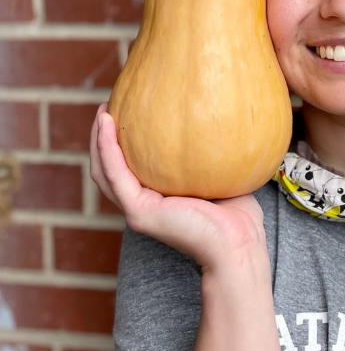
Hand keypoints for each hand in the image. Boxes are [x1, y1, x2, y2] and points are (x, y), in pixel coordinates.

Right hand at [89, 103, 267, 269]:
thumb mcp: (220, 172)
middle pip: (109, 169)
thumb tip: (222, 116)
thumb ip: (211, 151)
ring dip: (98, 140)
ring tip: (102, 111)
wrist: (239, 242)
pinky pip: (115, 176)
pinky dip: (107, 149)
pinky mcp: (139, 212)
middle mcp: (144, 204)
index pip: (130, 169)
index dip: (122, 143)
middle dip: (103, 139)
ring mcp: (138, 210)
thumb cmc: (237, 214)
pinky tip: (107, 124)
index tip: (126, 111)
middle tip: (106, 107)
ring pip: (105, 172)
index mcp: (158, 198)